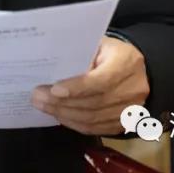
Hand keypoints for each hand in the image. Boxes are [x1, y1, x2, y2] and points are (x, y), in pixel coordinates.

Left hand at [30, 35, 149, 135]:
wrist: (136, 68)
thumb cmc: (110, 52)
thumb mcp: (98, 44)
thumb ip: (81, 55)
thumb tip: (53, 69)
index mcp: (126, 62)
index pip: (101, 80)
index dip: (77, 88)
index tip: (54, 89)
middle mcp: (133, 88)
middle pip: (95, 102)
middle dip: (63, 102)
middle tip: (38, 97)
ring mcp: (132, 109)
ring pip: (94, 118)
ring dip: (65, 114)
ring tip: (43, 106)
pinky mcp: (126, 123)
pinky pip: (97, 128)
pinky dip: (75, 124)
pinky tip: (59, 115)